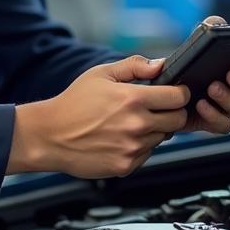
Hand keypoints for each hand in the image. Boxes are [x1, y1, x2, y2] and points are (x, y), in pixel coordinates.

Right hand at [8, 55, 189, 178]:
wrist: (49, 136)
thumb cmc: (73, 103)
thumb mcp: (101, 74)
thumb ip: (134, 66)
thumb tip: (160, 64)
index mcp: (132, 99)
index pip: (178, 98)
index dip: (180, 93)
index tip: (175, 92)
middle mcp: (136, 125)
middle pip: (178, 120)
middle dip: (173, 112)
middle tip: (157, 108)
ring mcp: (132, 148)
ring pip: (163, 138)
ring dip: (155, 129)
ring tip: (130, 122)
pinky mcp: (126, 165)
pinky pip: (146, 154)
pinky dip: (140, 146)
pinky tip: (121, 137)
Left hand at [182, 15, 229, 134]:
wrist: (162, 95)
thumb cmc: (182, 67)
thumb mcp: (191, 45)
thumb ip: (205, 30)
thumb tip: (215, 24)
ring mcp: (226, 106)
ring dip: (227, 97)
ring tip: (211, 88)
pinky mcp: (214, 121)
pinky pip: (224, 124)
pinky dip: (214, 116)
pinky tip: (201, 105)